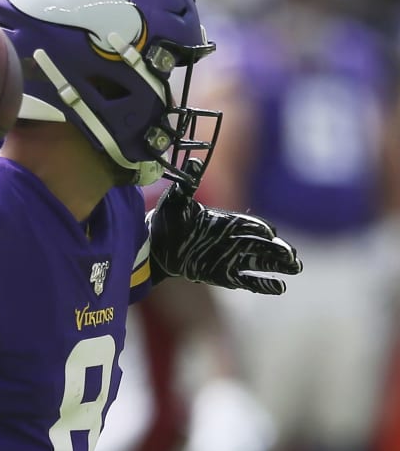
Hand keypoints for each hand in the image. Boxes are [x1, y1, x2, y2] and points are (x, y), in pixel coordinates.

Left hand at [148, 159, 301, 294]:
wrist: (154, 244)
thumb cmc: (167, 220)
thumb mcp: (175, 202)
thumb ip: (186, 186)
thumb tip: (194, 163)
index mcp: (225, 222)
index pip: (249, 224)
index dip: (259, 229)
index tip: (269, 234)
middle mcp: (233, 239)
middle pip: (263, 244)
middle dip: (278, 249)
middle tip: (292, 255)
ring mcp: (230, 257)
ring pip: (261, 261)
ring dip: (278, 264)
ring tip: (296, 267)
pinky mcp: (223, 274)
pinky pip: (247, 280)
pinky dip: (263, 284)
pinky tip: (280, 287)